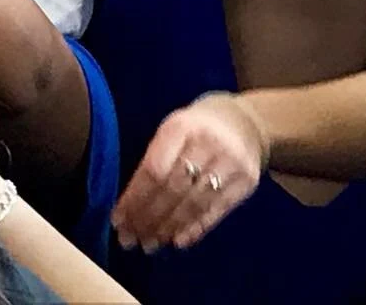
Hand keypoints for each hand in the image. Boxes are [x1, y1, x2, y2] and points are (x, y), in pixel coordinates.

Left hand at [111, 94, 265, 252]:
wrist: (244, 122)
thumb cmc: (195, 129)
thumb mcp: (172, 130)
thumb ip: (154, 159)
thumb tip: (129, 203)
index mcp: (180, 127)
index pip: (154, 170)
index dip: (135, 198)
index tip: (118, 220)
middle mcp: (207, 144)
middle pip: (173, 189)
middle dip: (148, 217)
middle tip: (130, 239)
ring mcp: (231, 163)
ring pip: (194, 203)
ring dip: (168, 227)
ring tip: (149, 244)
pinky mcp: (247, 182)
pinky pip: (217, 210)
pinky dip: (196, 228)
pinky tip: (178, 241)